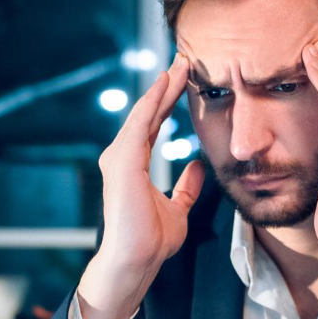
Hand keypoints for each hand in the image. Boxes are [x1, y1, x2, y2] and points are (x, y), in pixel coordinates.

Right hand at [77, 53, 205, 318]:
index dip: (169, 101)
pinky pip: (140, 124)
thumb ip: (186, 187)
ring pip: (143, 113)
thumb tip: (198, 166)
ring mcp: (119, 156)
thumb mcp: (178, 209)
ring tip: (180, 63)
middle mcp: (123, 156)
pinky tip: (165, 83)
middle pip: (148, 113)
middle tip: (184, 59)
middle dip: (167, 86)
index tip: (185, 79)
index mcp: (135, 165)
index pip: (154, 124)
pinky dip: (153, 101)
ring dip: (162, 87)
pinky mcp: (122, 160)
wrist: (137, 260)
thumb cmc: (152, 240)